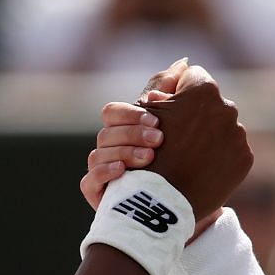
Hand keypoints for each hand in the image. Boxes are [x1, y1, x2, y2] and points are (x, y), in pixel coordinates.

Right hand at [74, 57, 189, 209]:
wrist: (180, 212)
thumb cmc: (180, 165)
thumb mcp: (184, 127)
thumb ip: (180, 96)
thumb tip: (185, 63)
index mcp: (125, 131)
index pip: (113, 111)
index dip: (132, 112)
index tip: (158, 118)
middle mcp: (109, 150)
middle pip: (106, 130)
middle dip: (133, 132)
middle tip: (159, 139)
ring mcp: (101, 173)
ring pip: (97, 154)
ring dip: (125, 152)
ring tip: (150, 158)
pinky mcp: (98, 196)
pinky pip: (89, 182)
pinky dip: (106, 173)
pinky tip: (126, 173)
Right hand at [146, 65, 250, 218]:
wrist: (160, 201)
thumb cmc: (145, 151)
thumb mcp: (146, 112)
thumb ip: (165, 83)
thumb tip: (185, 63)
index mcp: (203, 90)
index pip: (193, 78)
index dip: (179, 94)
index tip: (169, 112)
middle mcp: (227, 107)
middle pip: (210, 104)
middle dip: (196, 115)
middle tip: (178, 137)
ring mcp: (238, 134)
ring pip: (222, 127)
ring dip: (208, 136)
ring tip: (188, 155)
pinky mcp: (245, 158)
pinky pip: (232, 150)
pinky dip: (218, 157)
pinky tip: (201, 168)